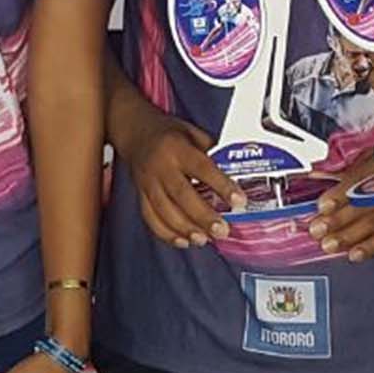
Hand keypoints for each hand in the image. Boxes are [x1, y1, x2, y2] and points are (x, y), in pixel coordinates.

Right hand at [124, 114, 239, 247]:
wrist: (135, 132)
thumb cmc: (168, 134)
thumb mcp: (193, 133)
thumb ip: (211, 153)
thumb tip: (233, 174)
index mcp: (177, 148)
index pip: (202, 168)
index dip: (221, 186)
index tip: (238, 201)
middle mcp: (161, 166)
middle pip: (182, 195)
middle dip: (204, 217)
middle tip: (222, 230)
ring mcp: (148, 182)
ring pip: (165, 211)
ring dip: (186, 229)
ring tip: (205, 239)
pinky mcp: (140, 195)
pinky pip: (151, 218)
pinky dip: (167, 234)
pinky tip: (183, 240)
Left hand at [309, 166, 373, 262]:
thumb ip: (357, 160)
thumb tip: (323, 172)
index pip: (362, 177)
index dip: (340, 193)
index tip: (322, 205)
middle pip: (365, 202)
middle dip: (338, 218)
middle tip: (317, 230)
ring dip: (350, 235)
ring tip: (329, 245)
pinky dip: (373, 245)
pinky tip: (356, 254)